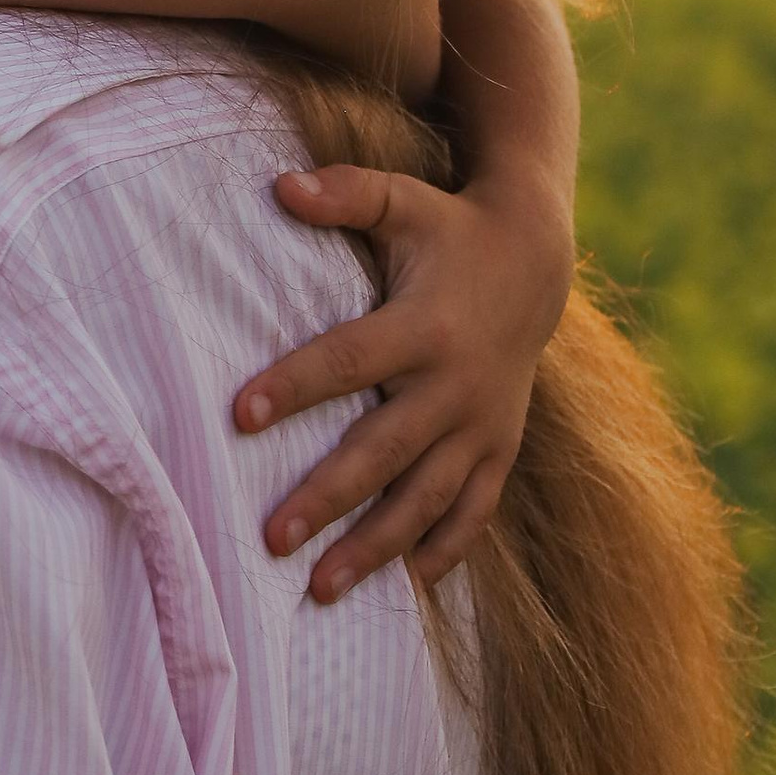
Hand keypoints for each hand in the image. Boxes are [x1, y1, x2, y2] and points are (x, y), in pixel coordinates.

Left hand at [233, 163, 575, 598]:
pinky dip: (444, 549)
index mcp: (424, 325)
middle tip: (271, 539)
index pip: (348, 360)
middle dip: (329, 497)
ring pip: (428, 498)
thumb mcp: (404, 201)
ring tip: (321, 588)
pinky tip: (407, 587)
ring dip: (377, 546)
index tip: (238, 414)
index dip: (294, 385)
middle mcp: (457, 384)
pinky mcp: (500, 446)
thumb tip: (279, 186)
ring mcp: (483, 424)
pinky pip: (474, 510)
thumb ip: (346, 194)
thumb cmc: (448, 229)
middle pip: (384, 450)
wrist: (538, 260)